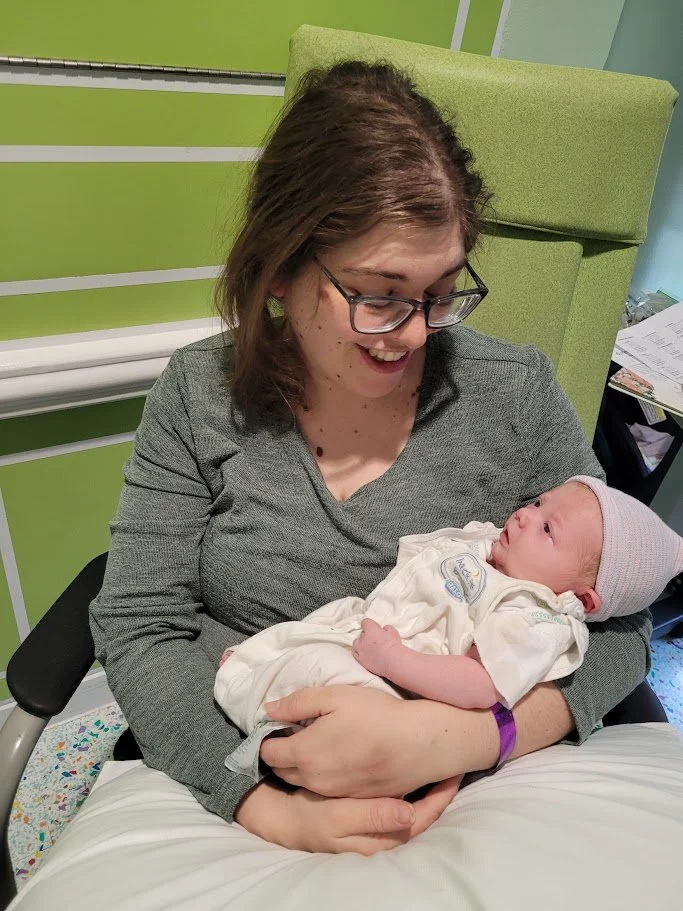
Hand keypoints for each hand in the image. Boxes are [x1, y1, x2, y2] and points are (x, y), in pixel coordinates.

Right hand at [234, 775, 461, 855]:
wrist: (285, 819)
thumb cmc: (312, 816)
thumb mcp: (337, 816)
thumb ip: (372, 815)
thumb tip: (408, 813)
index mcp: (382, 838)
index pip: (423, 818)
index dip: (440, 796)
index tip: (454, 772)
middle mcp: (386, 837)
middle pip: (425, 816)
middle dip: (440, 791)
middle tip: (455, 764)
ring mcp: (379, 829)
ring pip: (416, 811)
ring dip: (429, 790)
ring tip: (442, 765)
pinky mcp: (370, 818)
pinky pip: (402, 806)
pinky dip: (413, 790)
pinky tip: (416, 772)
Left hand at [261, 685, 460, 797]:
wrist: (419, 743)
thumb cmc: (376, 714)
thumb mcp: (334, 696)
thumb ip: (296, 703)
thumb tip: (269, 710)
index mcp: (304, 754)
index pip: (267, 752)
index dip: (268, 736)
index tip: (279, 723)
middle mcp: (314, 780)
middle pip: (281, 770)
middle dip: (281, 753)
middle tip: (295, 731)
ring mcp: (334, 794)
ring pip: (303, 782)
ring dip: (301, 766)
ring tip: (317, 743)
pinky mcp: (352, 799)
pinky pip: (325, 789)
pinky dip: (323, 776)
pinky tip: (339, 758)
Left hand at [352, 619, 402, 676]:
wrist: (393, 662)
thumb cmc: (394, 646)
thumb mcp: (393, 632)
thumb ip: (386, 629)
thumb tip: (384, 630)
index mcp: (370, 629)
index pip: (365, 622)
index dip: (371, 625)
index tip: (376, 629)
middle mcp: (362, 638)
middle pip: (362, 633)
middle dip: (368, 636)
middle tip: (376, 641)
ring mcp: (360, 649)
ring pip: (356, 643)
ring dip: (361, 644)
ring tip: (370, 648)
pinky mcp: (360, 659)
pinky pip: (355, 654)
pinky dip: (360, 653)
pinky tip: (367, 656)